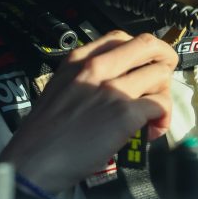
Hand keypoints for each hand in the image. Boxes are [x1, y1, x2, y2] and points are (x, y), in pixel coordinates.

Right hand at [0, 30, 177, 193]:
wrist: (33, 161)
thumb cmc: (43, 134)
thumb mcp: (60, 88)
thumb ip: (86, 79)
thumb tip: (117, 85)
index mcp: (78, 59)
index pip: (120, 37)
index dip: (140, 51)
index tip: (143, 66)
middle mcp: (96, 67)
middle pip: (147, 45)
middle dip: (164, 60)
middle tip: (163, 81)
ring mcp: (112, 88)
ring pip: (159, 74)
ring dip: (163, 94)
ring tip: (153, 116)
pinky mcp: (125, 113)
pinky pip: (160, 104)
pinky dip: (163, 118)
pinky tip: (151, 131)